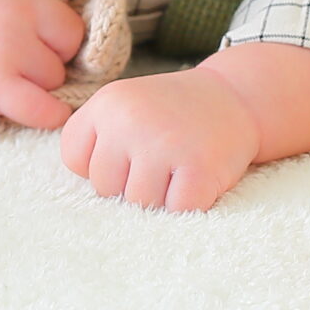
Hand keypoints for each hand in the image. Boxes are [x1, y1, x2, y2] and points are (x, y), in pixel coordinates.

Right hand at [0, 0, 86, 128]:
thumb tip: (77, 8)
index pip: (64, 8)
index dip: (53, 27)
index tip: (34, 34)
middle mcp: (18, 11)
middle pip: (68, 42)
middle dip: (54, 52)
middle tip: (25, 57)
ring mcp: (7, 48)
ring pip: (55, 76)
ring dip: (40, 81)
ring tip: (8, 74)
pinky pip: (41, 107)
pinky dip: (51, 114)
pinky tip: (53, 112)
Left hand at [61, 68, 259, 211]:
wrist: (234, 97)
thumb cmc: (171, 114)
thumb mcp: (125, 107)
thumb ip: (96, 142)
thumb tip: (90, 206)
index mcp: (107, 103)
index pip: (75, 160)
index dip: (101, 164)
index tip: (128, 150)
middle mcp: (130, 119)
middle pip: (105, 188)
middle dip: (131, 184)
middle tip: (160, 159)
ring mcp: (165, 144)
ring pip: (139, 205)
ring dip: (159, 197)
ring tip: (177, 169)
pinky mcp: (199, 169)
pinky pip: (175, 212)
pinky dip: (186, 205)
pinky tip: (196, 179)